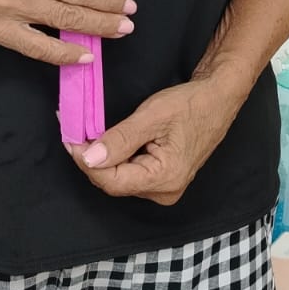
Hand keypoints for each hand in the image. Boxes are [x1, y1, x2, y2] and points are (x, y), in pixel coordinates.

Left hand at [72, 79, 239, 204]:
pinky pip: (130, 172)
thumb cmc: (191, 104)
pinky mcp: (162, 178)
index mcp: (165, 179)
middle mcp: (164, 191)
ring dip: (102, 156)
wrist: (218, 98)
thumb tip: (89, 158)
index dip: (86, 161)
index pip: (112, 181)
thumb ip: (119, 139)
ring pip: (119, 177)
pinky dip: (115, 155)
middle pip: (114, 182)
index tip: (70, 138)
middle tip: (73, 130)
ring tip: (86, 131)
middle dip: (91, 157)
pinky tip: (106, 139)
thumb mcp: (152, 116)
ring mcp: (164, 187)